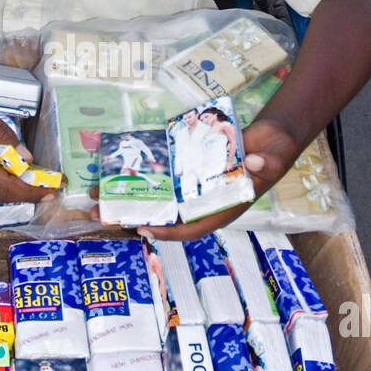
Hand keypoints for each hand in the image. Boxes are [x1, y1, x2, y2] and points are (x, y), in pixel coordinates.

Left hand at [94, 118, 300, 242]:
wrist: (268, 138)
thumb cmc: (271, 155)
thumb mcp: (271, 160)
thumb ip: (264, 164)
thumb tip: (253, 163)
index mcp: (221, 208)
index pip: (192, 228)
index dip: (169, 232)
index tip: (145, 228)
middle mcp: (202, 201)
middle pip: (165, 215)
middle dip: (134, 216)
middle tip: (103, 215)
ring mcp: (192, 186)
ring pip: (156, 197)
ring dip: (129, 196)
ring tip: (98, 194)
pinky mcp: (187, 168)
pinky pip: (161, 176)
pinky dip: (142, 174)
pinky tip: (120, 168)